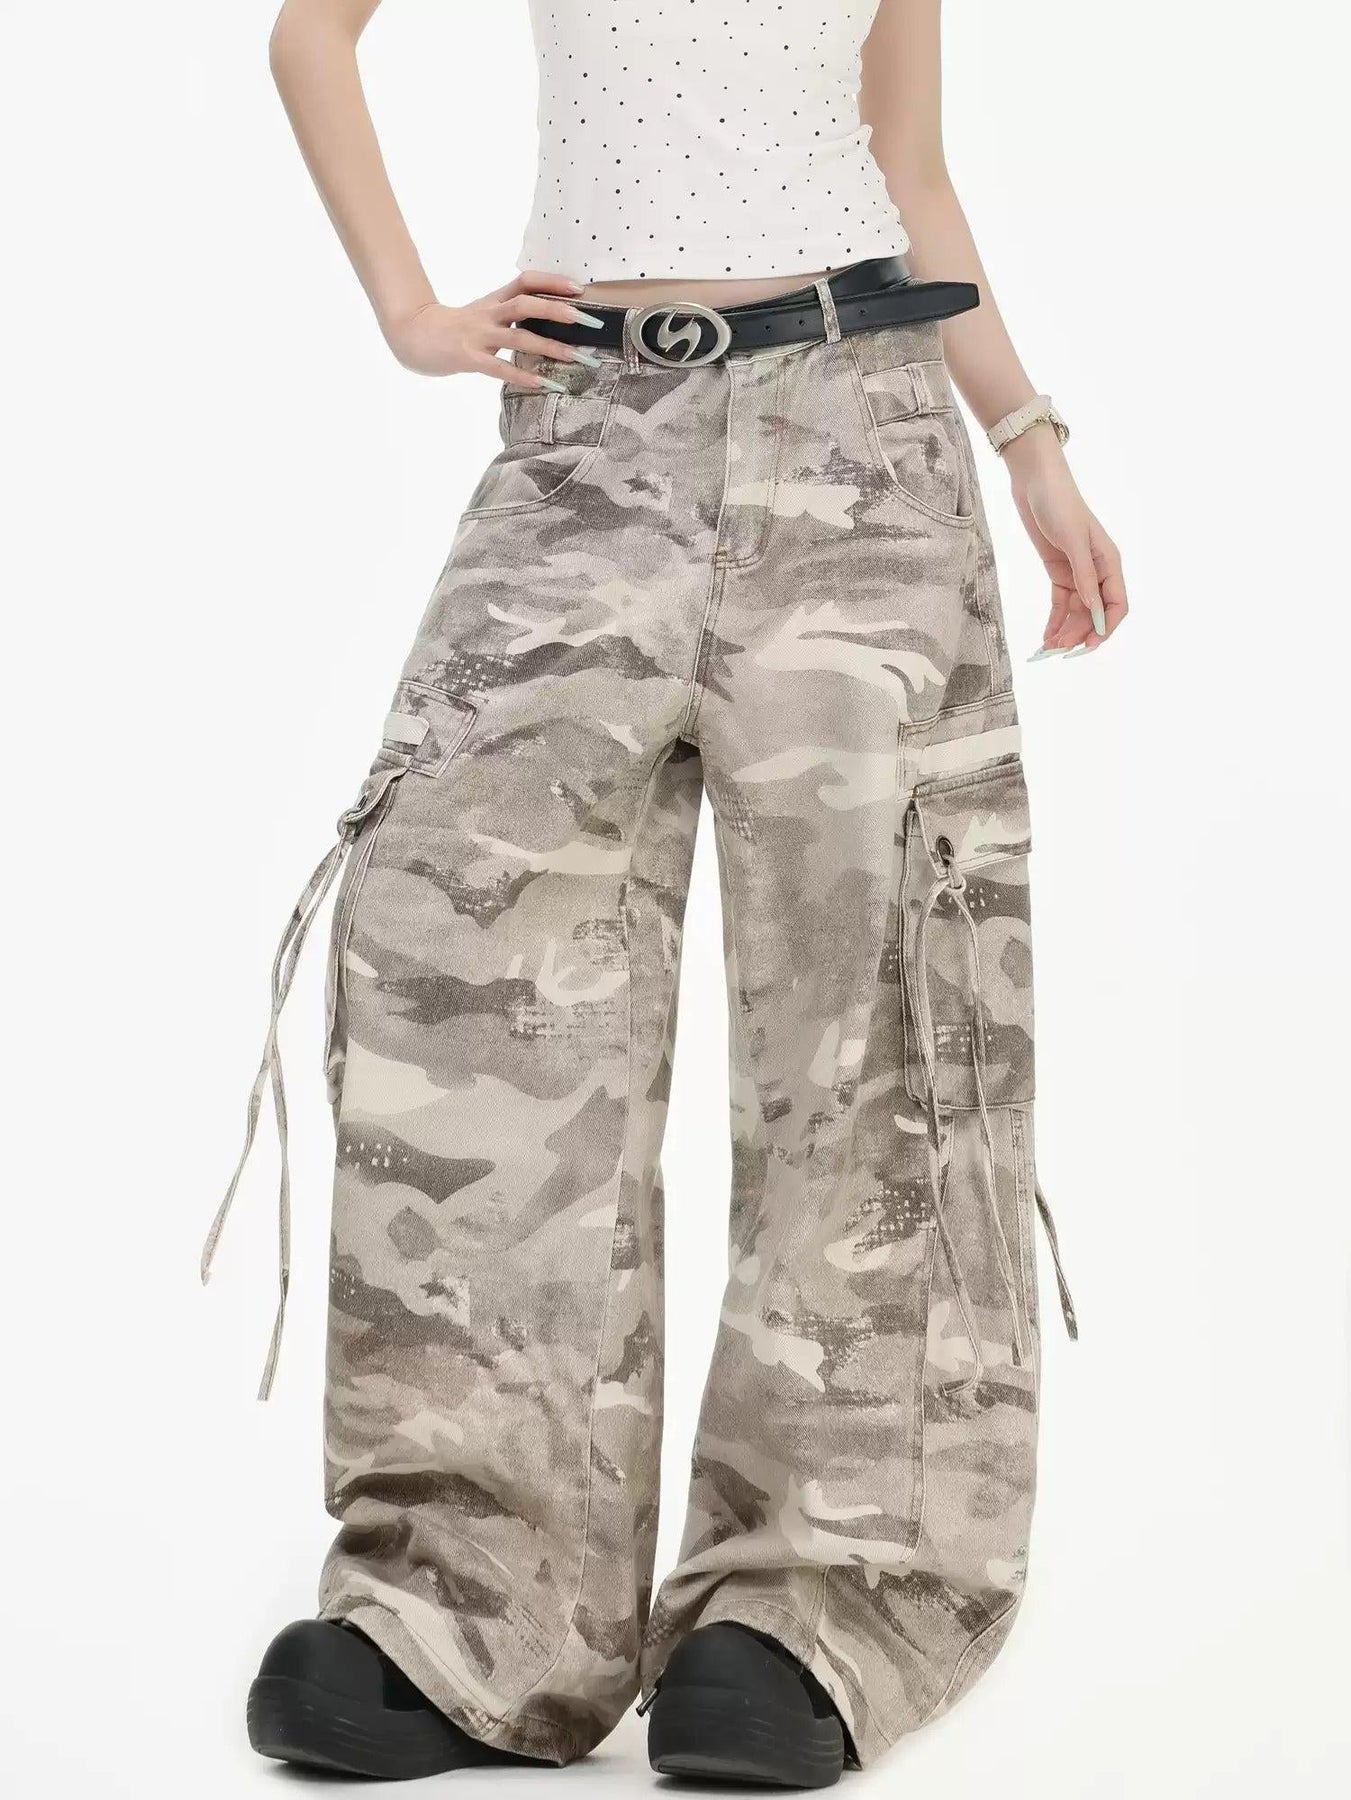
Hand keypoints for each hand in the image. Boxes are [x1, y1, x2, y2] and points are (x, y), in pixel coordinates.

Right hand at [380, 270, 603, 387]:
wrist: (412, 336)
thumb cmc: (454, 329)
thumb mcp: (483, 314)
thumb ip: (510, 315)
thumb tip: (546, 317)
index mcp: (494, 301)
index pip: (526, 281)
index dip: (553, 281)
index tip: (580, 288)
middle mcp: (489, 314)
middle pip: (527, 304)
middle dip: (560, 311)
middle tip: (589, 321)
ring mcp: (478, 335)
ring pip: (519, 336)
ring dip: (550, 347)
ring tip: (577, 358)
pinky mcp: (467, 357)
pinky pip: (499, 367)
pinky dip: (522, 374)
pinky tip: (543, 383)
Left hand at [1003, 427, 1127, 658]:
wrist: (1035, 482)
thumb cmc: (1059, 504)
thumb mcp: (1073, 540)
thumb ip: (1084, 576)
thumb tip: (1093, 610)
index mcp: (1109, 563)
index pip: (1116, 605)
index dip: (1105, 627)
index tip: (1087, 645)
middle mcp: (1096, 571)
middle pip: (1094, 613)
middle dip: (1079, 634)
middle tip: (1057, 651)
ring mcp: (1077, 573)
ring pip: (1076, 612)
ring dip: (1065, 631)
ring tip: (1047, 649)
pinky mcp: (1058, 572)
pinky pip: (1060, 604)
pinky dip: (1054, 621)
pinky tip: (1046, 636)